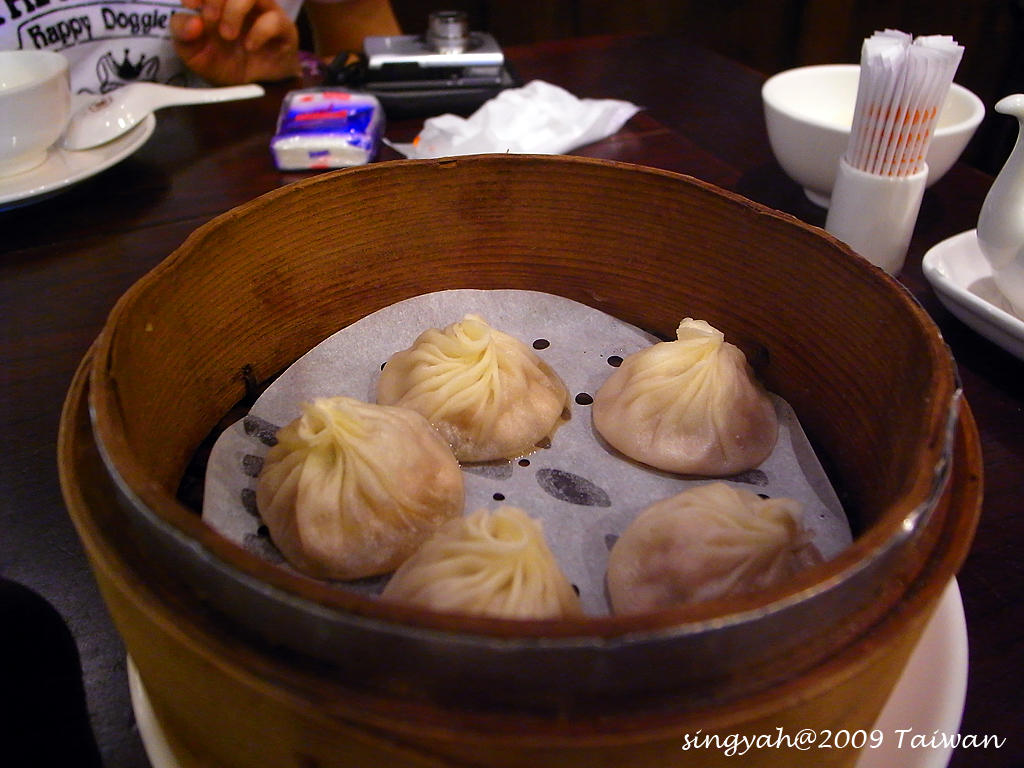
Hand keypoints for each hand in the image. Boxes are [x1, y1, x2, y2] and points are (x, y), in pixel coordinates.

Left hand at [170, 0, 299, 84]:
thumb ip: (182, 34)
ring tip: (228, 35)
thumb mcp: (193, 52)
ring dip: (236, 9)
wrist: (251, 88)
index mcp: (218, 0)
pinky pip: (275, 19)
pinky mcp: (284, 29)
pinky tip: (250, 47)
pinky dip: (259, 32)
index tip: (190, 5)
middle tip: (210, 19)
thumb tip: (194, 21)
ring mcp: (264, 12)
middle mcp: (242, 1)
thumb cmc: (223, 63)